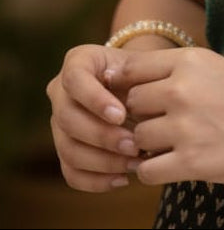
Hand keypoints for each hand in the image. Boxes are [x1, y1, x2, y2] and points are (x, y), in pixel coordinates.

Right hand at [46, 44, 142, 190]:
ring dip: (103, 161)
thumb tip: (145, 102)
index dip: (94, 100)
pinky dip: (97, 180)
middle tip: (134, 146)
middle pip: (68, 119)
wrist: (138, 85)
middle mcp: (60, 92)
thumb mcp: (143, 66)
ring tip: (135, 163)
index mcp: (77, 62)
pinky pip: (71, 172)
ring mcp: (59, 123)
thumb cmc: (143, 72)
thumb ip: (140, 77)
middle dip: (102, 136)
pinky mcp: (65, 150)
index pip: (75, 79)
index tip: (121, 115)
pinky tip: (123, 179)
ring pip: (68, 149)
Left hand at [109, 46, 223, 187]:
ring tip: (172, 144)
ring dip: (148, 145)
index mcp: (190, 60)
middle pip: (131, 103)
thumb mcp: (215, 68)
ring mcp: (185, 126)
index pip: (132, 68)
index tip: (135, 96)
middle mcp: (182, 89)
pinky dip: (152, 171)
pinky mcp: (190, 162)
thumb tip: (126, 80)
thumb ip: (176, 71)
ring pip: (137, 138)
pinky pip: (146, 171)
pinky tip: (170, 164)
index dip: (127, 85)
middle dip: (142, 115)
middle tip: (162, 122)